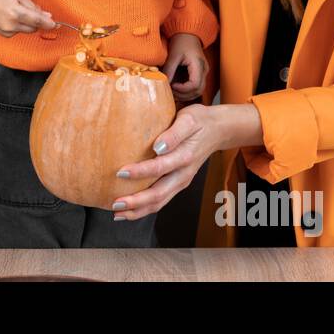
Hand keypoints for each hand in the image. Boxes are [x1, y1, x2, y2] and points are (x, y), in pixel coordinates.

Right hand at [0, 0, 54, 37]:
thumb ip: (34, 7)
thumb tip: (47, 16)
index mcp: (15, 12)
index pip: (36, 20)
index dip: (48, 23)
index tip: (56, 24)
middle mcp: (11, 24)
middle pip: (34, 28)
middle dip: (38, 22)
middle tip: (37, 13)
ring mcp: (7, 31)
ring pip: (28, 30)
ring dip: (29, 24)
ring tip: (20, 13)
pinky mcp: (5, 35)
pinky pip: (19, 32)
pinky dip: (21, 26)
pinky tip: (13, 18)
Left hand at [110, 103, 262, 219]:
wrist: (218, 130)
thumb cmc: (199, 121)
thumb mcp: (188, 119)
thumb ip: (173, 134)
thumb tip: (157, 147)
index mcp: (185, 157)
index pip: (159, 168)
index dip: (139, 172)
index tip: (120, 172)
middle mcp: (183, 174)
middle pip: (159, 194)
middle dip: (136, 202)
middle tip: (115, 204)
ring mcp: (181, 181)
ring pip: (160, 201)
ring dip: (139, 210)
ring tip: (118, 214)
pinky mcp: (178, 183)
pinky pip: (162, 199)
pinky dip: (145, 207)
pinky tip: (130, 209)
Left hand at [161, 33, 206, 103]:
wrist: (187, 34)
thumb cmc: (181, 41)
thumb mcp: (173, 55)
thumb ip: (169, 70)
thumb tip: (163, 84)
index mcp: (199, 65)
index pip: (195, 85)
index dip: (183, 89)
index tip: (172, 85)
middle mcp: (204, 70)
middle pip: (199, 90)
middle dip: (184, 95)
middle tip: (171, 92)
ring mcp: (203, 73)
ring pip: (198, 91)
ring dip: (186, 95)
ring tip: (173, 92)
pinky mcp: (199, 74)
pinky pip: (195, 87)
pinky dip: (187, 91)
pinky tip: (176, 89)